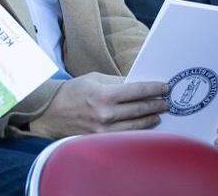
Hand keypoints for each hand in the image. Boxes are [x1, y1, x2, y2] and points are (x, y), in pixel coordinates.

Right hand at [29, 72, 169, 137]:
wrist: (50, 111)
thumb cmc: (73, 91)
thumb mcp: (95, 78)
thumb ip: (118, 81)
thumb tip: (138, 83)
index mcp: (104, 94)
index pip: (137, 91)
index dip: (154, 89)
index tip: (164, 87)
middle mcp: (105, 114)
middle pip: (140, 109)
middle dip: (156, 104)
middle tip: (166, 101)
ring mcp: (103, 130)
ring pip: (136, 125)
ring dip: (150, 118)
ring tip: (159, 114)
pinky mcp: (100, 140)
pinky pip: (125, 135)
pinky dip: (137, 130)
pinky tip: (145, 125)